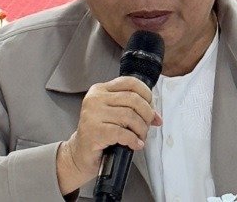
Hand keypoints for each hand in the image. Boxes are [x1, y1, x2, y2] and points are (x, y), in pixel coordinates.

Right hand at [56, 76, 161, 194]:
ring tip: (140, 137)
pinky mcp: (93, 132)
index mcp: (100, 90)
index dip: (146, 93)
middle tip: (148, 125)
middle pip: (133, 99)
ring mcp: (92, 114)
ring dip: (141, 129)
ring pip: (130, 116)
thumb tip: (156, 116)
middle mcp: (95, 99)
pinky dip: (133, 140)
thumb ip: (134, 110)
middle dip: (147, 114)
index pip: (130, 82)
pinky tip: (135, 144)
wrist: (80, 154)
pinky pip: (122, 133)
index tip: (151, 107)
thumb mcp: (116, 115)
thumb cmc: (100, 134)